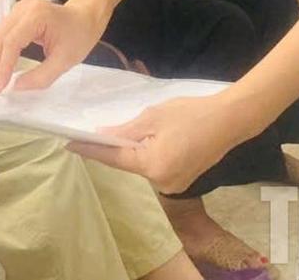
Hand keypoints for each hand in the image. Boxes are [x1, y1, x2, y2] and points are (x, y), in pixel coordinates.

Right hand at [0, 0, 101, 94]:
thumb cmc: (79, 36)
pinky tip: (1, 67)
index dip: (3, 66)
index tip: (1, 88)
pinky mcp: (16, 14)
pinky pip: (3, 34)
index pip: (11, 42)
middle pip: (0, 38)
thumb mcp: (64, 61)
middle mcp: (23, 8)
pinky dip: (0, 52)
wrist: (86, 17)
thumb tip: (15, 87)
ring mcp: (18, 9)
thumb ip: (40, 77)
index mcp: (37, 15)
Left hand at [68, 92, 255, 193]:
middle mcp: (161, 182)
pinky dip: (147, 154)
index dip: (90, 150)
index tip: (68, 144)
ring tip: (119, 134)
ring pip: (142, 165)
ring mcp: (174, 184)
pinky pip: (156, 166)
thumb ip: (126, 129)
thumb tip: (102, 135)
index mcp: (152, 166)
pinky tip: (144, 141)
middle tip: (90, 134)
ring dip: (132, 151)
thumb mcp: (154, 116)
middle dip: (112, 149)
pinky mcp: (183, 180)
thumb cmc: (191, 113)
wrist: (230, 120)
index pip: (113, 158)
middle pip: (127, 164)